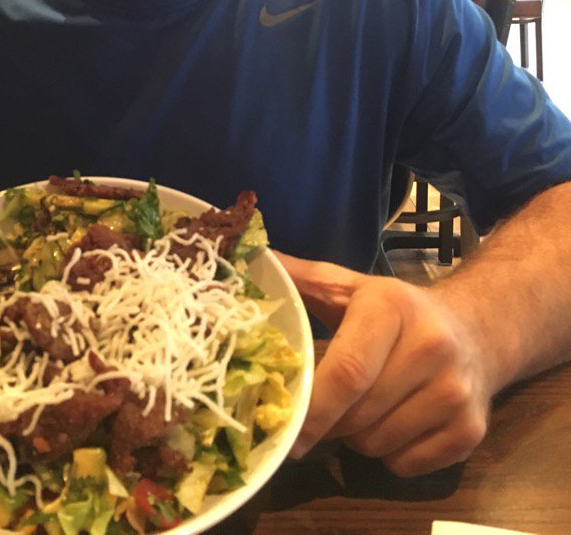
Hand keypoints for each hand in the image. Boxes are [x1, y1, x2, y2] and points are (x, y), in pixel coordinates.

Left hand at [277, 254, 492, 476]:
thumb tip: (250, 261)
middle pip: (357, 416)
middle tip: (327, 406)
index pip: (348, 371)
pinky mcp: (471, 433)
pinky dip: (389, 455)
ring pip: (376, 445)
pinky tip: (396, 421)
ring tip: (366, 406)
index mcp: (392, 308)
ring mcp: (456, 394)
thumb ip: (300, 278)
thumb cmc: (397, 310)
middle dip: (330, 422)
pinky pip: (405, 466)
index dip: (313, 407)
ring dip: (357, 438)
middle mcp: (431, 348)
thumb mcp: (350, 286)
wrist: (477, 331)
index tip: (283, 429)